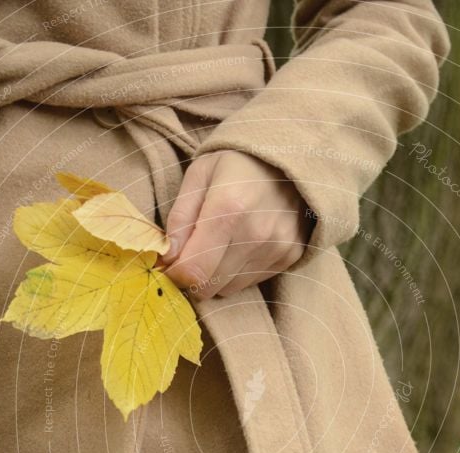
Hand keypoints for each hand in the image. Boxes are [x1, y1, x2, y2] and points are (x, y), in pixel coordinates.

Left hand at [159, 150, 312, 298]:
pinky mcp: (289, 256)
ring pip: (229, 289)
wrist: (291, 157)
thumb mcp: (199, 175)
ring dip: (217, 275)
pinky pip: (251, 282)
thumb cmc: (236, 163)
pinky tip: (242, 245)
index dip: (176, 274)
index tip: (171, 265)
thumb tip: (168, 257)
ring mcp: (276, 248)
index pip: (194, 270)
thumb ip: (180, 217)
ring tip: (221, 244)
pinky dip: (239, 272)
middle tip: (193, 254)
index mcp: (228, 208)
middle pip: (210, 285)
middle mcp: (256, 234)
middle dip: (194, 276)